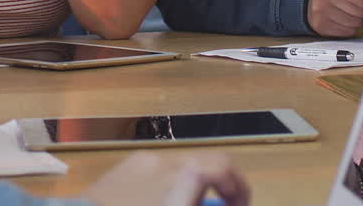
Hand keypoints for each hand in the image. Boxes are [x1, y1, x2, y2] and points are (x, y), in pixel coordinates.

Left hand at [83, 152, 249, 205]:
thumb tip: (219, 201)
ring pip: (180, 167)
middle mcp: (161, 160)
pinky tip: (157, 203)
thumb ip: (197, 199)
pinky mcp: (122, 167)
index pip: (224, 166)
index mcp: (179, 174)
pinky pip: (156, 171)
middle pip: (203, 165)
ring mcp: (139, 161)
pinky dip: (168, 186)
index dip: (239, 188)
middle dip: (215, 191)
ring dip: (190, 189)